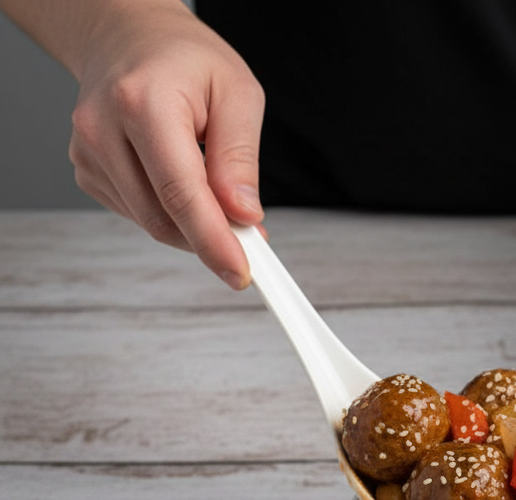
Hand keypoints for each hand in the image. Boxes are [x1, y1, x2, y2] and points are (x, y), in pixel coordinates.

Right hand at [68, 3, 264, 287]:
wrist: (131, 40)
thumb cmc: (188, 61)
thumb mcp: (238, 94)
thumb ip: (240, 157)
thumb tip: (244, 213)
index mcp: (143, 103)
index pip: (180, 192)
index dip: (213, 241)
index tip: (242, 272)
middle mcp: (103, 129)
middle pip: (163, 216)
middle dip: (213, 238)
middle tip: (254, 238)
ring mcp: (88, 153)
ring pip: (152, 223)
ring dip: (194, 226)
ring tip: (220, 192)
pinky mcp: (87, 171)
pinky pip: (140, 214)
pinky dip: (171, 213)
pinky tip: (182, 179)